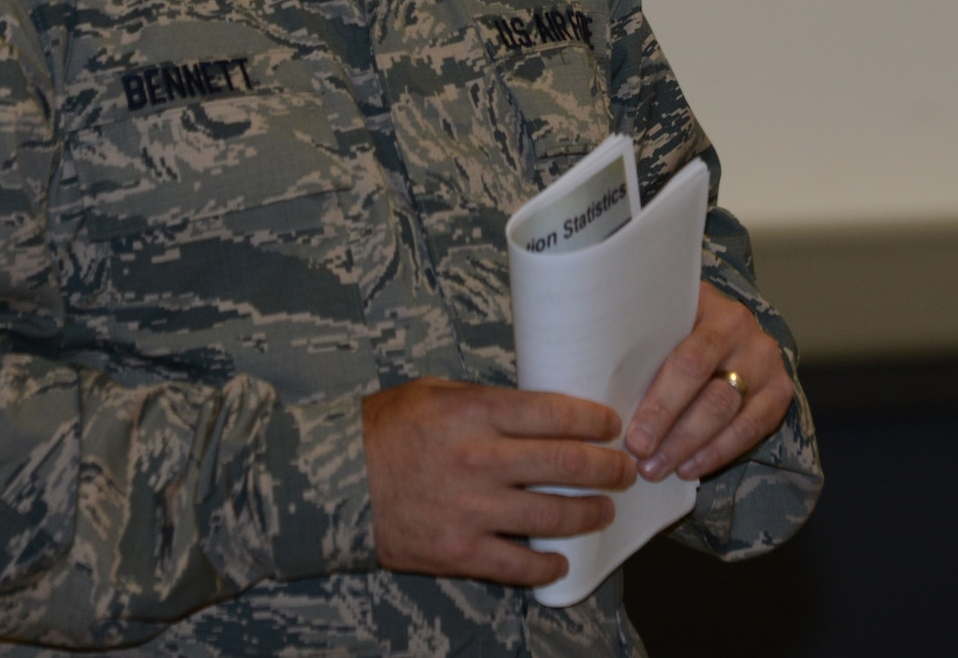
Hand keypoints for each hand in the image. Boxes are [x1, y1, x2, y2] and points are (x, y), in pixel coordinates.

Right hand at [361, 377, 636, 586]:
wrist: (334, 480)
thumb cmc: (385, 429)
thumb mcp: (434, 392)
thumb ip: (487, 401)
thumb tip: (540, 410)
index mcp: (475, 412)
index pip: (556, 413)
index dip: (595, 420)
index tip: (611, 425)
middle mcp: (480, 459)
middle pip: (568, 463)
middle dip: (607, 467)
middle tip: (623, 468)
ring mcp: (472, 509)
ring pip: (554, 516)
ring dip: (590, 514)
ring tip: (602, 510)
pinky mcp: (459, 551)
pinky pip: (519, 564)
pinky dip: (547, 565)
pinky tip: (560, 560)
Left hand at [624, 281, 791, 481]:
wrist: (727, 325)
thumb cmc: (673, 325)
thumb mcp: (658, 318)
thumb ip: (635, 337)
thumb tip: (588, 372)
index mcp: (708, 307)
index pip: (688, 361)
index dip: (661, 404)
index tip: (633, 436)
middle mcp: (743, 330)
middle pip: (710, 392)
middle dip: (673, 433)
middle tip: (642, 460)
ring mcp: (766, 361)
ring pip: (730, 414)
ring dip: (692, 448)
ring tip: (660, 469)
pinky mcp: (780, 391)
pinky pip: (752, 430)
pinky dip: (718, 453)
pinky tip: (690, 469)